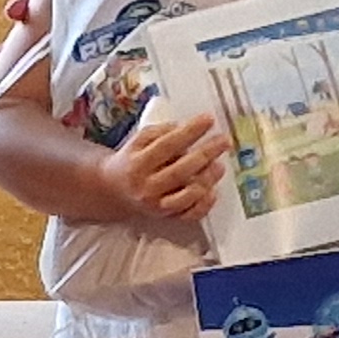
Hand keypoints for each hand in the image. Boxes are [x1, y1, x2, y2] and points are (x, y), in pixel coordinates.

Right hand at [104, 110, 227, 228]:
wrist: (114, 190)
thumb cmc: (132, 160)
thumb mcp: (138, 141)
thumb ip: (160, 132)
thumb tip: (186, 127)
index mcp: (137, 163)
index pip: (167, 145)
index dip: (190, 132)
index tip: (209, 120)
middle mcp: (146, 187)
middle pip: (180, 171)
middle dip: (205, 154)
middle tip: (224, 141)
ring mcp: (157, 205)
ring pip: (186, 196)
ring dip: (206, 180)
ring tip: (220, 164)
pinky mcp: (166, 217)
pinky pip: (189, 215)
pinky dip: (203, 205)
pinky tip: (213, 191)